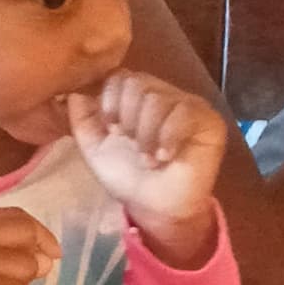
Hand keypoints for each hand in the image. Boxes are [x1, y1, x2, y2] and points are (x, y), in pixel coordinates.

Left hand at [66, 70, 226, 251]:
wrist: (154, 208)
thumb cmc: (127, 177)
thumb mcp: (94, 148)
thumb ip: (81, 119)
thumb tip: (74, 92)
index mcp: (137, 97)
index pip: (121, 76)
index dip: (110, 99)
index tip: (110, 129)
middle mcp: (164, 95)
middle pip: (138, 82)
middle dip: (127, 117)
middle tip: (130, 144)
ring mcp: (188, 105)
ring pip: (158, 98)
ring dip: (146, 133)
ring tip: (147, 158)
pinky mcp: (209, 121)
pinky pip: (184, 112)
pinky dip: (167, 136)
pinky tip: (164, 156)